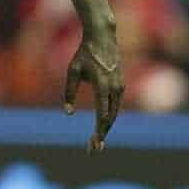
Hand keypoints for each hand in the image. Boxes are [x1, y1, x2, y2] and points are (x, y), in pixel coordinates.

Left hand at [63, 32, 124, 153]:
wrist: (103, 38)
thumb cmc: (84, 54)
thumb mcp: (72, 70)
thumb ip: (69, 91)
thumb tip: (68, 113)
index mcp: (102, 85)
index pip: (102, 114)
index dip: (99, 131)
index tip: (94, 144)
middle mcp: (114, 88)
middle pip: (110, 118)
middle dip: (102, 135)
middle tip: (93, 150)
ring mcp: (120, 88)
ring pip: (114, 114)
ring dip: (106, 129)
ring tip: (95, 142)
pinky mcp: (121, 86)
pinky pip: (115, 106)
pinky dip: (109, 118)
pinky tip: (101, 126)